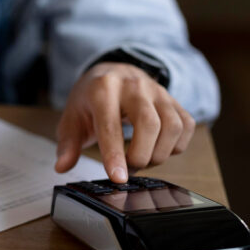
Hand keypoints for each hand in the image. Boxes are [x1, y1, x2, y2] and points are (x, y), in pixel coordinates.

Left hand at [54, 62, 195, 182]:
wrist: (113, 71)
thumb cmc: (91, 99)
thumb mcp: (72, 118)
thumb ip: (67, 144)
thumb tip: (62, 166)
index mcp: (103, 89)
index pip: (111, 124)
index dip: (115, 154)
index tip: (119, 178)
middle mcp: (134, 86)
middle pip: (149, 124)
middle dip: (141, 155)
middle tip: (129, 169)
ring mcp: (157, 91)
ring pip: (172, 126)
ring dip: (160, 153)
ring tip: (142, 159)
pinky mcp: (174, 99)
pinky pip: (186, 126)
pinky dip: (176, 146)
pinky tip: (158, 148)